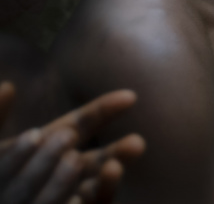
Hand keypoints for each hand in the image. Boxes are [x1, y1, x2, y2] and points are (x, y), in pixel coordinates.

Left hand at [0, 82, 144, 203]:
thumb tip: (8, 85)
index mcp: (49, 146)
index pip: (82, 124)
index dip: (104, 110)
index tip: (129, 97)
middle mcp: (63, 172)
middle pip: (96, 161)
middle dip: (118, 152)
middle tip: (137, 144)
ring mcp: (65, 197)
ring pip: (91, 190)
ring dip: (106, 181)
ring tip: (113, 168)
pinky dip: (91, 201)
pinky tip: (79, 199)